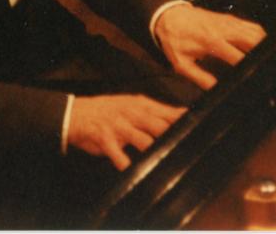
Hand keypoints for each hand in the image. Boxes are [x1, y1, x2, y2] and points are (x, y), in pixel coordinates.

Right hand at [67, 94, 185, 169]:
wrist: (76, 113)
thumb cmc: (108, 111)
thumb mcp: (131, 107)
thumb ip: (153, 114)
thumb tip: (179, 120)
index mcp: (141, 105)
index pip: (166, 112)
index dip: (182, 120)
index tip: (199, 128)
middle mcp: (131, 113)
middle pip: (157, 125)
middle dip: (172, 135)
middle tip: (187, 147)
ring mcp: (118, 125)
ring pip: (140, 138)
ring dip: (152, 149)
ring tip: (163, 161)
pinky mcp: (104, 137)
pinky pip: (116, 151)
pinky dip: (124, 161)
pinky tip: (130, 170)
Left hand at [154, 4, 265, 89]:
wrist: (170, 16)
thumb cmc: (176, 40)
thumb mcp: (182, 64)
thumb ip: (200, 78)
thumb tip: (216, 90)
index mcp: (212, 42)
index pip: (237, 57)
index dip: (249, 69)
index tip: (256, 80)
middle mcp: (224, 30)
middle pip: (253, 41)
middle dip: (264, 56)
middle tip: (272, 71)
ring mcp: (229, 22)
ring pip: (256, 32)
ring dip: (265, 46)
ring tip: (272, 62)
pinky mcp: (231, 18)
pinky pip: (251, 26)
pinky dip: (261, 36)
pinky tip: (263, 49)